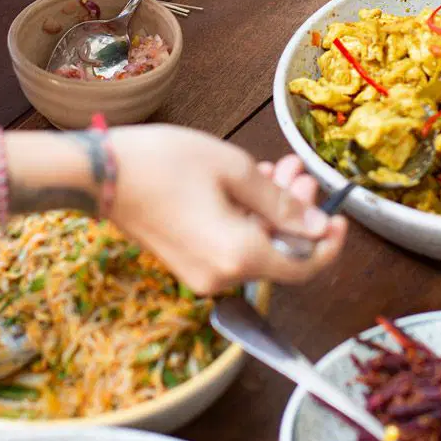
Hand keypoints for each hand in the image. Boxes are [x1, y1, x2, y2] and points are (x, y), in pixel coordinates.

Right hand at [108, 126, 347, 292]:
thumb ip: (280, 202)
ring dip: (270, 210)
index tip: (339, 216)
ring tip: (275, 168)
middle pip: (279, 252)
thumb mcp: (233, 170)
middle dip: (295, 212)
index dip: (328, 244)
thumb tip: (316, 225)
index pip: (304, 267)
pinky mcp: (186, 263)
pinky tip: (248, 184)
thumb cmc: (163, 163)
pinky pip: (230, 246)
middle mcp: (222, 276)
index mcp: (239, 256)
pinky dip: (246, 218)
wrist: (100, 174)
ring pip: (255, 246)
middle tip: (298, 170)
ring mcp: (201, 274)